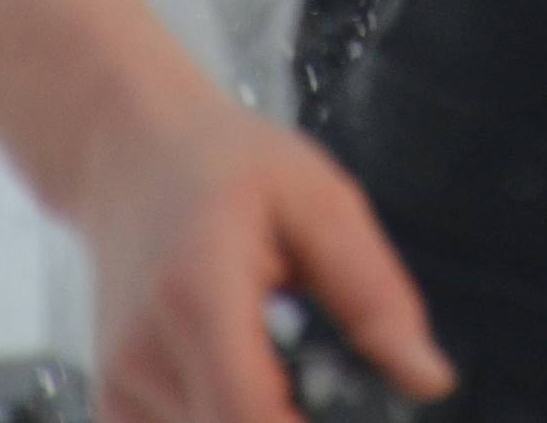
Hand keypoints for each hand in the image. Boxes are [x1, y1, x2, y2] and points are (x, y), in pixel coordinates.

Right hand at [0, 0, 455, 422]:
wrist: (130, 150)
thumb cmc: (225, 164)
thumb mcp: (317, 197)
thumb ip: (372, 291)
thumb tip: (430, 378)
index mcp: (200, 292)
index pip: (247, 411)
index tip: (347, 412)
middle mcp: (146, 352)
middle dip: (293, 420)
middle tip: (325, 382)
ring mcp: (123, 386)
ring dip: (261, 419)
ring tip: (280, 357)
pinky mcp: (116, 403)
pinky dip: (226, 417)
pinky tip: (247, 377)